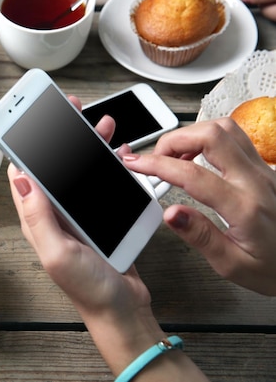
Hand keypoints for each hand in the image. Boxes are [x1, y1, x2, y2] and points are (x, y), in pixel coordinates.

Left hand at [7, 97, 163, 374]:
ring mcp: (76, 214)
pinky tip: (117, 153)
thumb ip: (39, 215)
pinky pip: (100, 183)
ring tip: (100, 125)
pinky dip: (108, 165)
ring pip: (78, 170)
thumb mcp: (58, 252)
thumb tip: (21, 177)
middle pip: (52, 164)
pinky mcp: (98, 217)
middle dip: (59, 135)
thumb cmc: (89, 288)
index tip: (31, 117)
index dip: (26, 143)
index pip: (24, 172)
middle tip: (70, 111)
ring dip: (87, 145)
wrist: (122, 309)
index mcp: (37, 218)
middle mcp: (53, 213)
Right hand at [122, 118, 275, 295]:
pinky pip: (235, 138)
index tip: (135, 164)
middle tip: (154, 159)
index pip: (192, 174)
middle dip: (173, 140)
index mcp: (244, 208)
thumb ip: (201, 236)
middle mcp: (256, 181)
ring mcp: (264, 171)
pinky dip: (208, 138)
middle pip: (212, 135)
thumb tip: (171, 214)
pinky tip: (195, 157)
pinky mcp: (265, 169)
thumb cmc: (273, 268)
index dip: (157, 165)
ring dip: (192, 135)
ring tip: (173, 156)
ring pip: (226, 129)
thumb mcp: (233, 265)